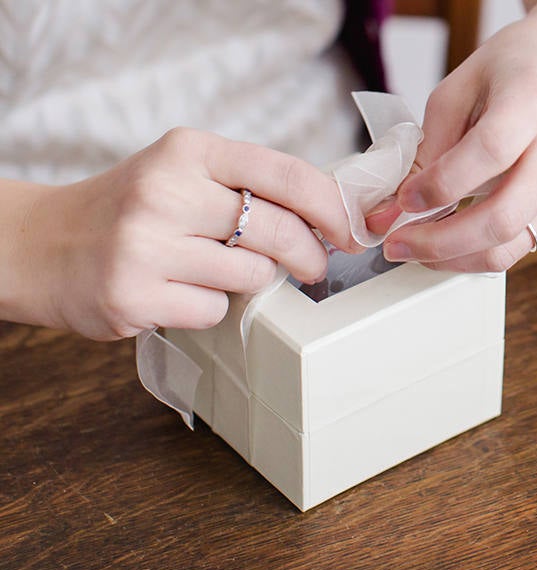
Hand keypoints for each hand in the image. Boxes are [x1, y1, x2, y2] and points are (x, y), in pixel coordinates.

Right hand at [5, 128, 358, 339]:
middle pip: (276, 229)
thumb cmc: (131, 210)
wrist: (45, 244)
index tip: (349, 230)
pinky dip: (211, 306)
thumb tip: (324, 215)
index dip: (330, 205)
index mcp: (188, 151)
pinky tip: (179, 292)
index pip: (284, 172)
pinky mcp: (134, 295)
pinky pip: (213, 310)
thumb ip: (246, 186)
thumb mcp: (183, 174)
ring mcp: (146, 245)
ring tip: (216, 271)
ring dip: (250, 282)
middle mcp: (166, 191)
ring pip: (251, 276)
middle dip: (309, 255)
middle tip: (314, 267)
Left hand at [367, 0, 536, 271]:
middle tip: (397, 245)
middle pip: (502, 218)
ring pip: (512, 245)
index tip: (403, 200)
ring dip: (455, 258)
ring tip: (416, 249)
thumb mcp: (460, 87)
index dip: (440, 186)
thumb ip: (428, 145)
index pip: (489, 154)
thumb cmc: (519, 67)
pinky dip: (477, 251)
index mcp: (533, 100)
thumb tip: (394, 205)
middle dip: (440, 243)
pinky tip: (449, 239)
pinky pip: (520, 244)